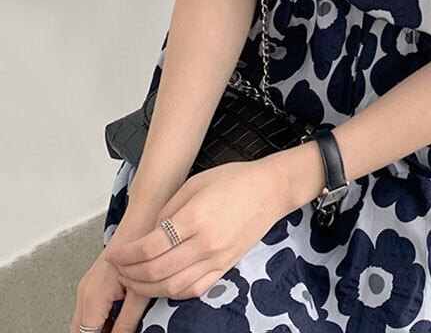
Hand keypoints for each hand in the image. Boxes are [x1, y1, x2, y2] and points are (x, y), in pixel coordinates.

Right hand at [70, 216, 158, 332]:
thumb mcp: (141, 290)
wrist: (143, 215)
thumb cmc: (143, 244)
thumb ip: (127, 321)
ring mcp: (87, 286)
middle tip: (121, 332)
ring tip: (121, 327)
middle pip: (80, 331)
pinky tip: (118, 319)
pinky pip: (91, 310)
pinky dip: (100, 320)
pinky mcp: (94, 281)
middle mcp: (85, 292)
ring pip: (84, 322)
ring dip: (99, 329)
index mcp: (93, 297)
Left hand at [102, 158, 291, 299]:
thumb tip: (149, 234)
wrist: (271, 189)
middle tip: (119, 269)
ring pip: (172, 287)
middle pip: (156, 271)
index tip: (115, 254)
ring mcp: (217, 258)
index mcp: (195, 218)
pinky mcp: (226, 267)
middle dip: (130, 274)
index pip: (150, 247)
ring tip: (134, 280)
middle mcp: (206, 243)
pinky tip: (161, 286)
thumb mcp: (195, 183)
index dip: (126, 255)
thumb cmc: (236, 179)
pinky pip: (194, 290)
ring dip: (146, 288)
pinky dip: (172, 293)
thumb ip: (169, 210)